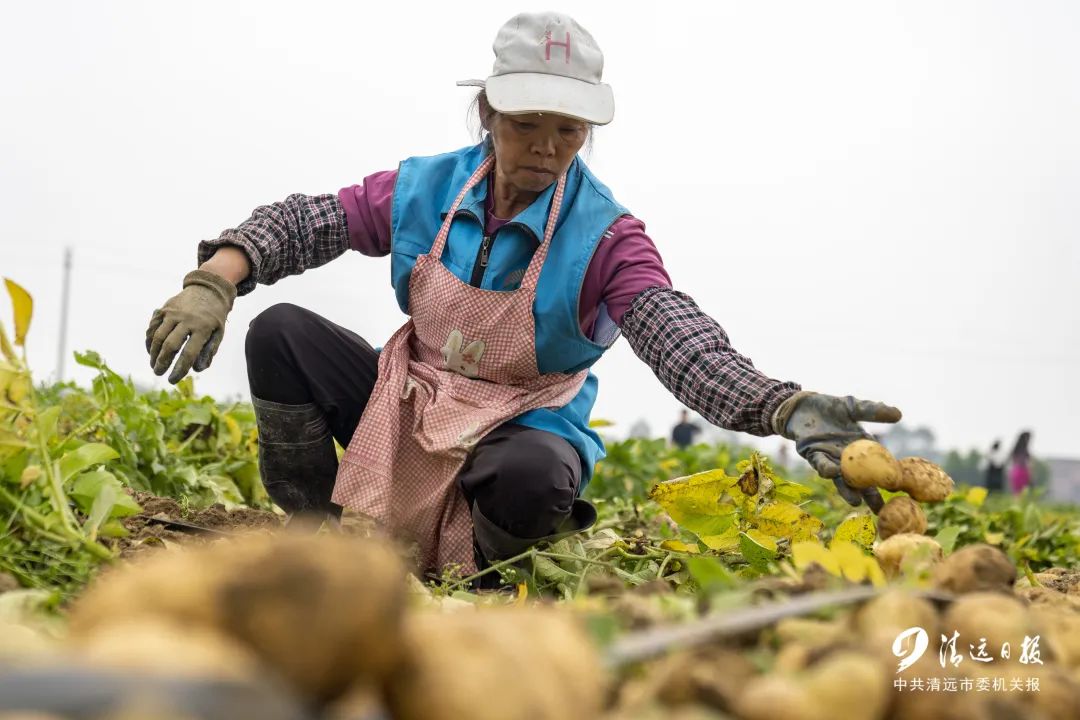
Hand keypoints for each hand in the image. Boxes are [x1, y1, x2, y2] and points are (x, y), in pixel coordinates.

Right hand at [146, 270, 235, 383]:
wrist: (209, 290)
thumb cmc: (214, 317)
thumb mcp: (218, 333)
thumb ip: (209, 351)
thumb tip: (196, 369)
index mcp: (203, 328)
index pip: (189, 354)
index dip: (179, 369)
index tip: (172, 380)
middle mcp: (187, 320)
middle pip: (170, 345)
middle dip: (162, 362)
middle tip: (158, 373)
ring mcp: (173, 313)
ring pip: (158, 336)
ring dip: (153, 353)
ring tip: (154, 364)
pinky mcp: (164, 309)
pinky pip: (153, 326)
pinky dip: (150, 340)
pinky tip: (151, 350)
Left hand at [773, 391, 901, 511]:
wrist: (800, 405)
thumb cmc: (828, 407)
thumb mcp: (854, 407)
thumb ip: (873, 411)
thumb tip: (899, 414)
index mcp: (861, 447)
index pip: (878, 466)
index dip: (888, 476)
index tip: (899, 488)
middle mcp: (847, 458)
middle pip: (861, 480)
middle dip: (869, 495)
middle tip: (880, 510)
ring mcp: (830, 458)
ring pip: (840, 478)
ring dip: (846, 490)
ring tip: (855, 501)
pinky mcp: (812, 454)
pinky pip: (820, 464)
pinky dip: (827, 468)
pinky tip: (834, 473)